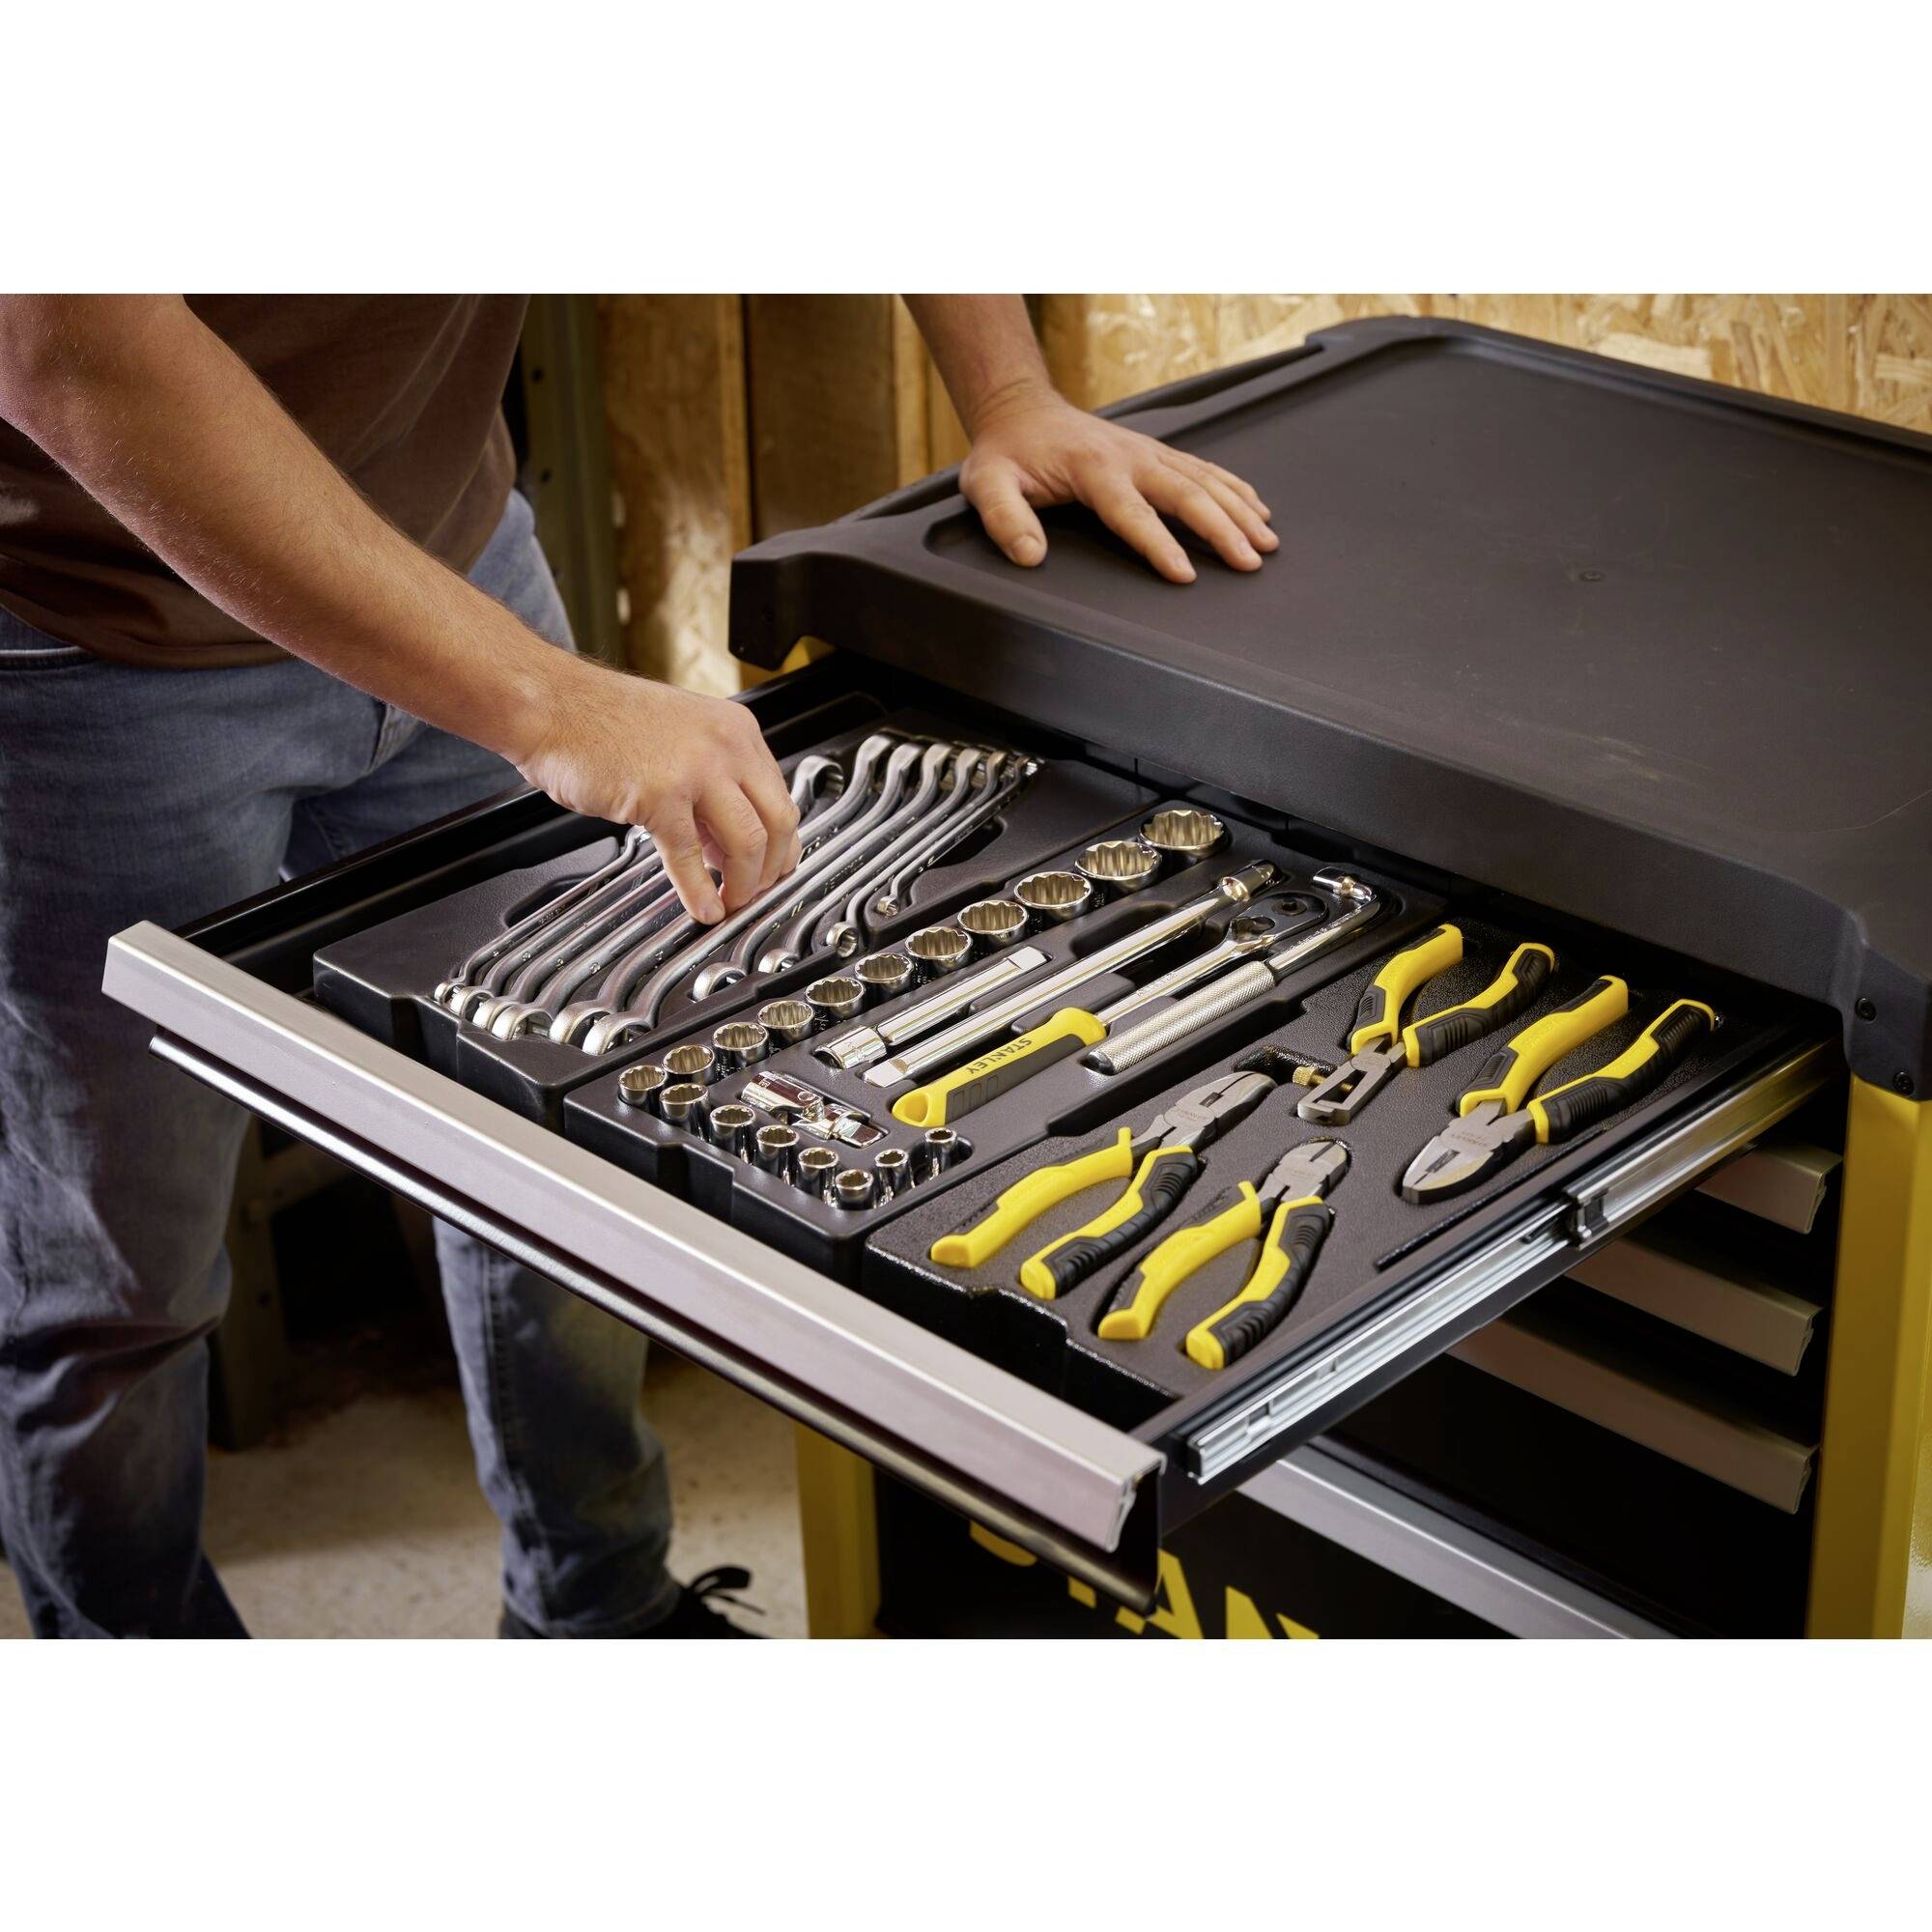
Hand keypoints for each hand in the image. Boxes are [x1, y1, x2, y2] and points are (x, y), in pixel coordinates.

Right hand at [513, 657, 800, 923]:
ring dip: (745, 884)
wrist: (550, 704)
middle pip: (778, 821)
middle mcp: (725, 746)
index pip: (779, 795)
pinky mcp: (660, 796)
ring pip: (748, 841)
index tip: (772, 866)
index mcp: (735, 730)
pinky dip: (700, 891)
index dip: (780, 842)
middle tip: (759, 892)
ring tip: (732, 903)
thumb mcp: (679, 740)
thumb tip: (726, 841)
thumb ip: (712, 784)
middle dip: (773, 868)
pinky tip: (703, 908)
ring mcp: (696, 770)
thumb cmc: (600, 720)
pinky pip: (690, 856)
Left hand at [959, 384, 1276, 583]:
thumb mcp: (986, 485)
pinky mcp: (1155, 451)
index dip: (1159, 545)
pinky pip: (1203, 468)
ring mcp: (1147, 451)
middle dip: (1222, 529)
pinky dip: (1234, 488)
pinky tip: (1257, 508)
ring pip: (1204, 480)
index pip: (1132, 512)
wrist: (1021, 410)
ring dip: (1238, 511)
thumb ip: (1004, 519)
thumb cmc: (1006, 454)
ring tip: (1266, 543)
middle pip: (1186, 494)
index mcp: (1093, 469)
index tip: (1184, 574)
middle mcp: (1130, 456)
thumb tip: (1029, 555)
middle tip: (1249, 561)